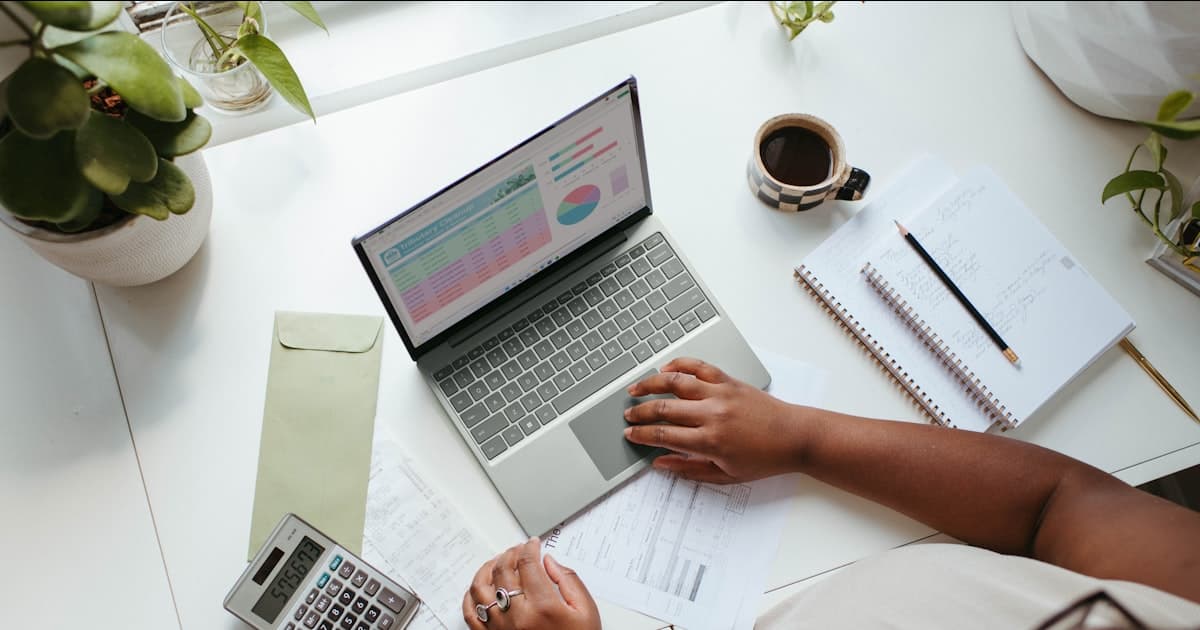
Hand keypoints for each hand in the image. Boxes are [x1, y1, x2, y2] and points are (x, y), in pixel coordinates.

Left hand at [462, 538, 600, 629]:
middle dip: (510, 553)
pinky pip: (470, 614)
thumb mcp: (586, 611)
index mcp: (543, 606)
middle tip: (518, 549)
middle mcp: (517, 616)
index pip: (527, 563)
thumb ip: (569, 581)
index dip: (529, 548)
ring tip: (497, 562)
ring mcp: (500, 628)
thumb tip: (549, 562)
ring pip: (480, 588)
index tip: (533, 544)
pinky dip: (470, 596)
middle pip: (503, 571)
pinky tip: (479, 588)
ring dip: (487, 568)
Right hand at [624, 357, 805, 482]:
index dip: (641, 435)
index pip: (663, 435)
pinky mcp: (729, 381)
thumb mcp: (726, 475)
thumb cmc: (764, 459)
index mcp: (710, 441)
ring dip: (651, 384)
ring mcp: (720, 394)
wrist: (795, 437)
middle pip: (664, 408)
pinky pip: (699, 367)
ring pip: (675, 382)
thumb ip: (689, 469)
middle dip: (640, 412)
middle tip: (627, 415)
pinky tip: (666, 368)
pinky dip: (680, 365)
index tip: (630, 434)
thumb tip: (661, 463)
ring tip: (635, 388)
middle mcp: (712, 414)